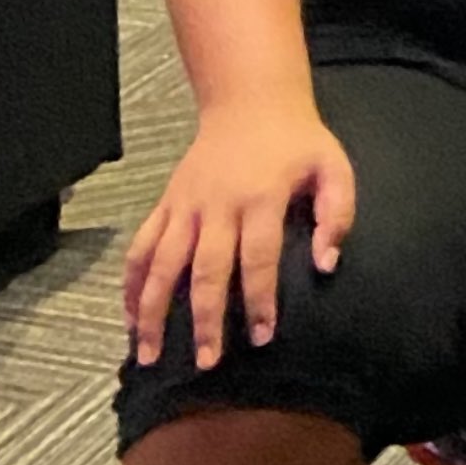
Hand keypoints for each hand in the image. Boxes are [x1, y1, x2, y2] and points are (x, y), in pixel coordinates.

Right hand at [123, 100, 358, 367]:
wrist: (250, 104)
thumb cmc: (298, 142)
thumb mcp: (333, 168)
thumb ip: (337, 215)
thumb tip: (326, 264)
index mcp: (260, 198)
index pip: (258, 259)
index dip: (259, 300)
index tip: (262, 337)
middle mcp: (216, 206)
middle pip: (205, 270)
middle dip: (205, 318)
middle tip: (206, 360)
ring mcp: (185, 206)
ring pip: (162, 264)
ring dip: (153, 310)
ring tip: (148, 353)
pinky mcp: (166, 204)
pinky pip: (142, 247)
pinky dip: (131, 282)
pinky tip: (129, 316)